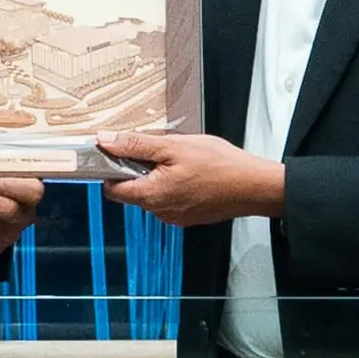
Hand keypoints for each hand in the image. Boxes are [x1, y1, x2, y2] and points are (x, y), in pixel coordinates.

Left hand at [94, 128, 282, 224]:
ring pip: (153, 195)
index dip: (111, 169)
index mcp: (150, 195)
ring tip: (181, 162)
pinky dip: (175, 186)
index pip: (111, 189)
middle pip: (133, 191)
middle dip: (140, 170)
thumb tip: (105, 140)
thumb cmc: (219, 166)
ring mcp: (175, 216)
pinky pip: (171, 200)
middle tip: (161, 152)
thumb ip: (135, 145)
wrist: (253, 186)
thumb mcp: (173, 146)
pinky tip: (192, 173)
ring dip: (159, 178)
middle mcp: (159, 211)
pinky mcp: (190, 216)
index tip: (120, 154)